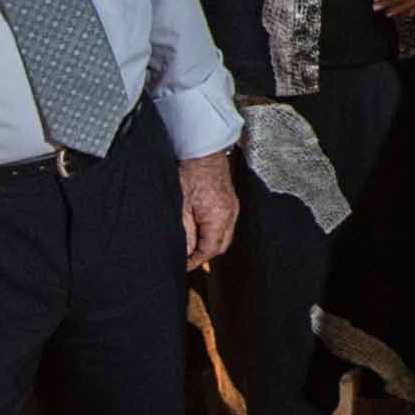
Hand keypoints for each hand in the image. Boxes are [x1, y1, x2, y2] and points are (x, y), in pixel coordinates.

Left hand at [179, 152, 240, 271]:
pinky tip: (202, 229)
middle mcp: (230, 214)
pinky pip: (226, 224)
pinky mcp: (231, 200)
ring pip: (225, 236)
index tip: (183, 265)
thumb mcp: (181, 205)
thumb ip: (185, 231)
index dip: (195, 261)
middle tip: (187, 258)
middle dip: (204, 255)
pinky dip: (214, 231)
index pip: (210, 250)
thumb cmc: (190, 172)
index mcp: (219, 217)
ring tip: (192, 244)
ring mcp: (233, 206)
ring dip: (210, 243)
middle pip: (221, 246)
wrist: (202, 149)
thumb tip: (186, 252)